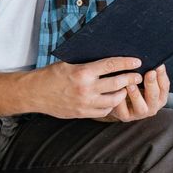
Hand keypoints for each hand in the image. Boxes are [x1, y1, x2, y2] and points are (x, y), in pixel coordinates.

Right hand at [29, 57, 144, 119]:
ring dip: (123, 93)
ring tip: (126, 88)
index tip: (137, 61)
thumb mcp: (68, 63)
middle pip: (116, 83)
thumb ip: (87, 63)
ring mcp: (85, 103)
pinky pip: (104, 110)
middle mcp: (85, 88)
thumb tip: (107, 59)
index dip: (126, 62)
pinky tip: (112, 99)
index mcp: (82, 72)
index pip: (110, 65)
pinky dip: (111, 105)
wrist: (34, 93)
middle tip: (138, 76)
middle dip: (131, 79)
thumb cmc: (51, 75)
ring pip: (113, 99)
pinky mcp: (82, 113)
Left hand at [104, 64, 168, 122]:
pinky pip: (124, 111)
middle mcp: (152, 107)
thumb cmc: (135, 87)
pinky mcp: (126, 117)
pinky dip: (121, 102)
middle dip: (151, 84)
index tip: (159, 66)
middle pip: (154, 96)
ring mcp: (139, 114)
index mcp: (160, 97)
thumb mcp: (144, 80)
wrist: (119, 104)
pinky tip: (118, 92)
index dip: (162, 76)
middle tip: (149, 73)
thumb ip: (149, 72)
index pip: (164, 87)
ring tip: (131, 84)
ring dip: (136, 95)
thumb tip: (153, 58)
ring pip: (141, 107)